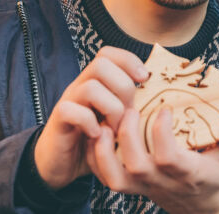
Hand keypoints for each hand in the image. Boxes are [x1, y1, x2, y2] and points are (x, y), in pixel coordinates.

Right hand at [34, 46, 148, 189]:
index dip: (129, 60)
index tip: (145, 79)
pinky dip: (90, 123)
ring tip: (114, 129)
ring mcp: (68, 102)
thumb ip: (131, 107)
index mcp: (95, 82)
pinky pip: (71, 111)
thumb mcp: (116, 120)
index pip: (108, 54)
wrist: (60, 163)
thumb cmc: (94, 140)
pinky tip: (98, 135)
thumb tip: (161, 100)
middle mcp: (80, 86)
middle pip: (101, 64)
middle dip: (122, 87)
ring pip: (90, 87)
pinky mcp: (58, 121)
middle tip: (128, 113)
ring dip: (110, 109)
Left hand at [87, 106, 218, 213]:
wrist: (203, 206)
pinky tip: (97, 134)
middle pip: (135, 164)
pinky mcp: (131, 186)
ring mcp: (143, 186)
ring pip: (114, 177)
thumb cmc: (218, 175)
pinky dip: (96, 157)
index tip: (164, 109)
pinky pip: (105, 177)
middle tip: (130, 107)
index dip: (161, 132)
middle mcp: (161, 182)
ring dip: (104, 150)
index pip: (168, 158)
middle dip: (128, 134)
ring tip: (104, 123)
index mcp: (186, 173)